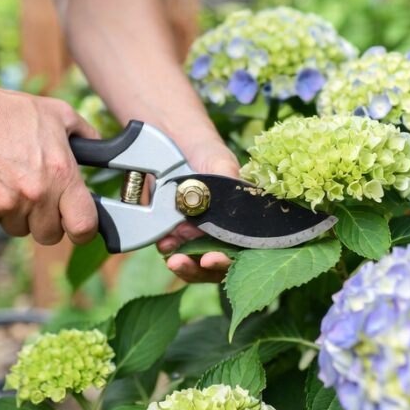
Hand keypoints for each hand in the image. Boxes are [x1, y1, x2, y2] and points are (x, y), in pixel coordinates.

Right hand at [0, 81, 99, 245]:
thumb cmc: (11, 112)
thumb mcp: (59, 114)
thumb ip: (87, 135)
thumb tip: (101, 148)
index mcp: (61, 176)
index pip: (84, 227)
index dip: (84, 230)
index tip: (79, 224)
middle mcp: (36, 195)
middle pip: (50, 235)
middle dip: (47, 221)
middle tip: (40, 196)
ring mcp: (6, 206)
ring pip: (20, 230)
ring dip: (19, 215)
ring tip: (12, 182)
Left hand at [157, 137, 240, 282]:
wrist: (171, 142)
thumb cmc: (205, 152)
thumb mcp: (221, 164)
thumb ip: (228, 190)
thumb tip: (220, 221)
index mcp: (244, 222)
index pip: (245, 252)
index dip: (232, 261)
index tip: (214, 258)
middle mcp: (223, 234)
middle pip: (221, 265)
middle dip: (206, 266)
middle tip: (194, 262)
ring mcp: (197, 237)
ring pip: (196, 264)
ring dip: (186, 264)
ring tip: (174, 258)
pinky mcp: (173, 235)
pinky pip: (173, 252)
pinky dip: (169, 251)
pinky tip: (164, 244)